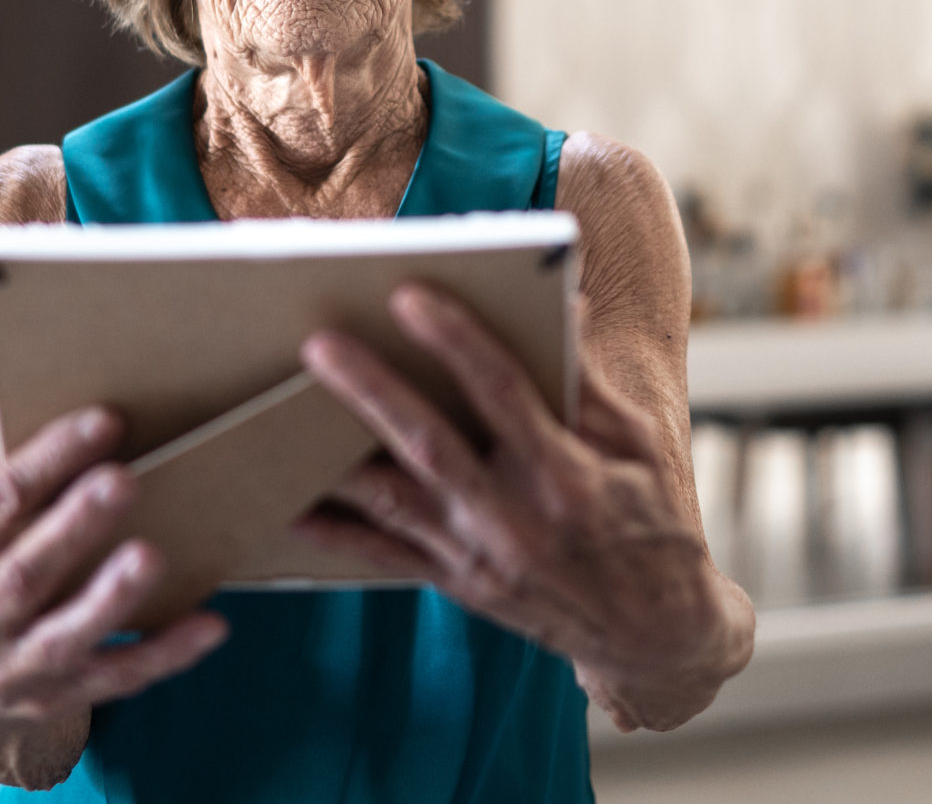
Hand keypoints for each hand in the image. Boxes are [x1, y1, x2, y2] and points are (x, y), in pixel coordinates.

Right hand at [0, 406, 228, 784]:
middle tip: (124, 480)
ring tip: (151, 556)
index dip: (48, 460)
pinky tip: (210, 625)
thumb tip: (31, 405)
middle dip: (74, 527)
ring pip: (62, 637)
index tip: (105, 421)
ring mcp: (12, 671)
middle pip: (22, 575)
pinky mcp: (57, 699)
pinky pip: (117, 678)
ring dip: (110, 597)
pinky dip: (165, 653)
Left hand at [297, 285, 748, 731]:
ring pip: (393, 502)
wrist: (655, 636)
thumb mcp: (639, 445)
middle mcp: (518, 520)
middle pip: (430, 446)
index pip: (504, 393)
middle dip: (371, 390)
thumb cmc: (651, 523)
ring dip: (335, 458)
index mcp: (568, 474)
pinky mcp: (460, 586)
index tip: (410, 295)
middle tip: (318, 343)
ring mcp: (482, 559)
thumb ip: (588, 379)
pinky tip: (287, 505)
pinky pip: (385, 556)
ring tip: (276, 416)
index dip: (457, 341)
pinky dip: (335, 532)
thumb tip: (562, 301)